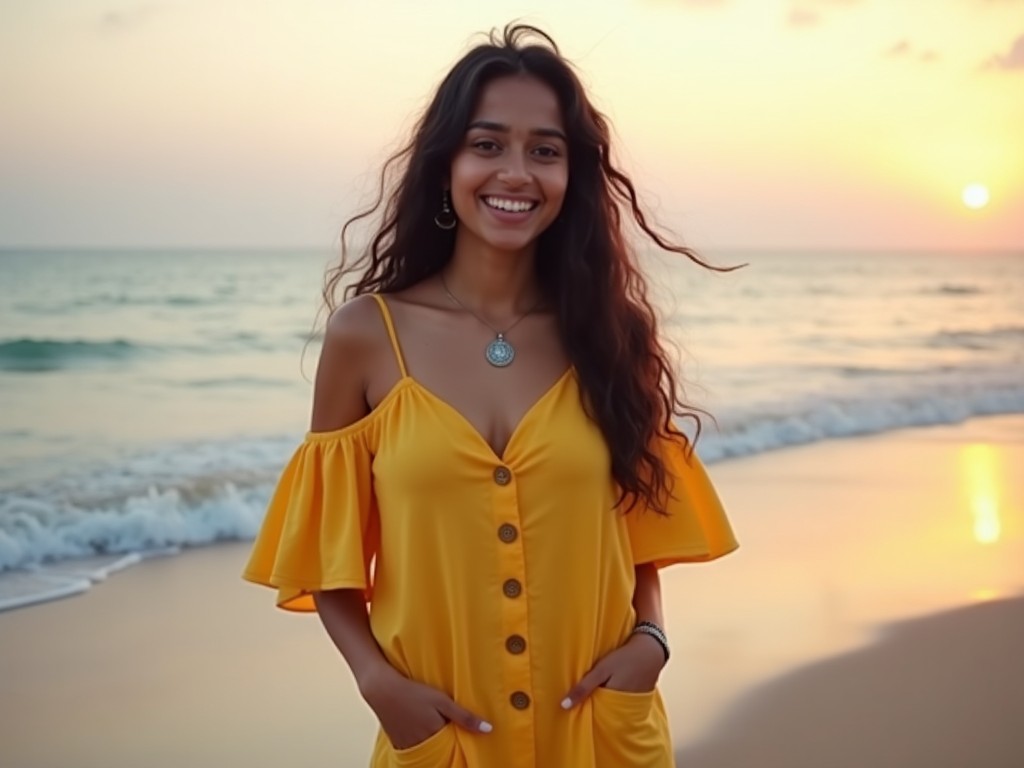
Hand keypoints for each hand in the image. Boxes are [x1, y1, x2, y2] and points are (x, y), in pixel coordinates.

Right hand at [358, 664, 492, 749]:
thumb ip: (465, 717)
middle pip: (442, 751)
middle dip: (449, 745)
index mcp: (435, 735)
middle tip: (452, 733)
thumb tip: (489, 730)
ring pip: (428, 752)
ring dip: (435, 745)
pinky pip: (415, 750)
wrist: (382, 689)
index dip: (461, 743)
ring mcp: (408, 746)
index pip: (455, 747)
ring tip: (438, 731)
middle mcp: (422, 745)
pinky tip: (424, 733)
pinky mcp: (399, 744)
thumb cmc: (414, 692)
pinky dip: (422, 745)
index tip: (468, 739)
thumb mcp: (442, 700)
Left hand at [561, 633, 665, 708]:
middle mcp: (623, 707)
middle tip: (579, 697)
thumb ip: (584, 687)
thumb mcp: (602, 670)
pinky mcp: (636, 698)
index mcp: (612, 702)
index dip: (582, 708)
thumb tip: (564, 705)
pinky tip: (608, 687)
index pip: (593, 712)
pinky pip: (620, 701)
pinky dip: (613, 696)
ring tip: (593, 691)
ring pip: (611, 706)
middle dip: (592, 706)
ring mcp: (631, 703)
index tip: (571, 704)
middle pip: (602, 711)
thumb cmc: (624, 658)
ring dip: (602, 700)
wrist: (651, 650)